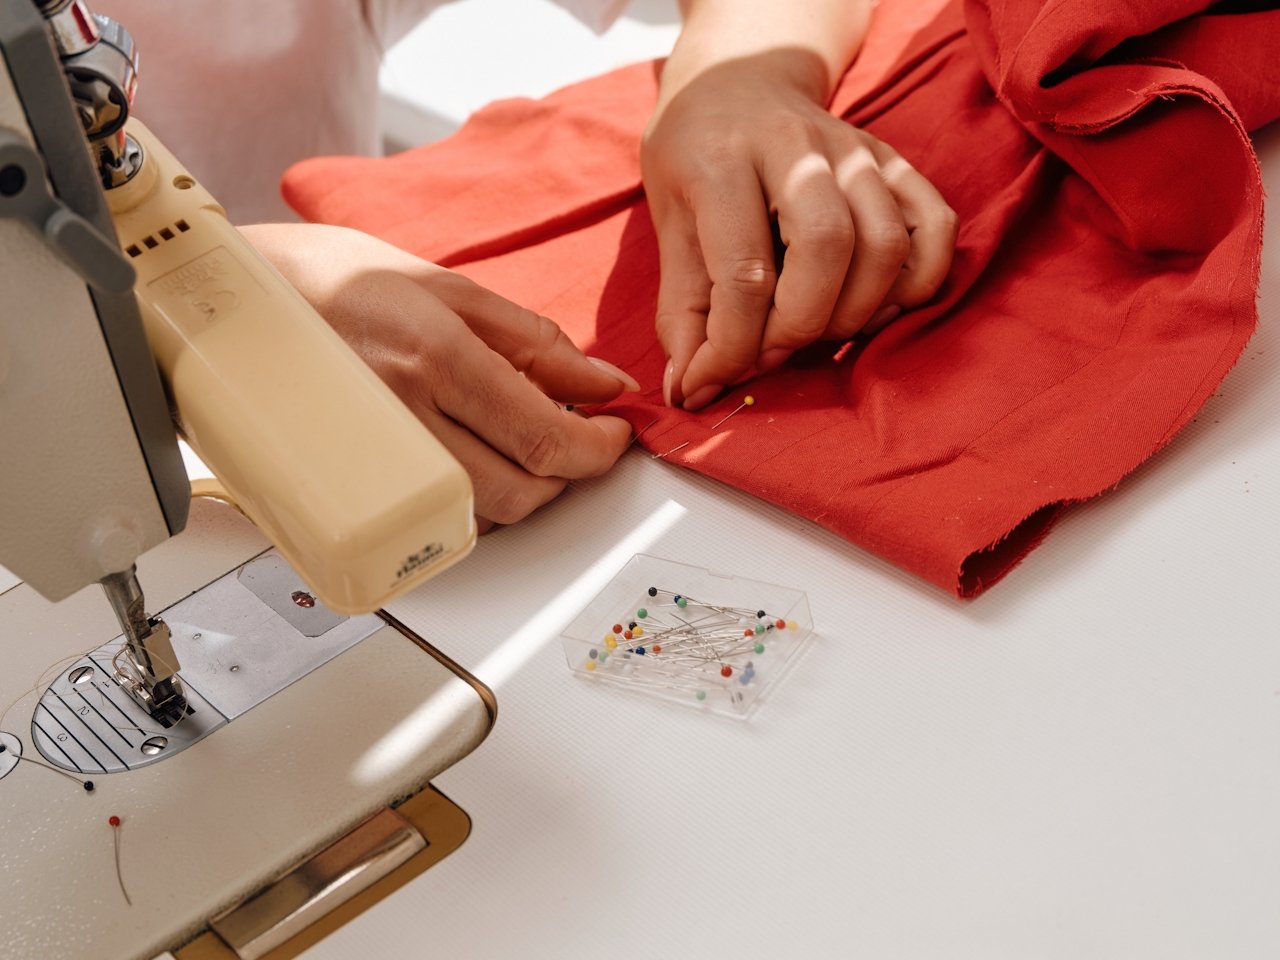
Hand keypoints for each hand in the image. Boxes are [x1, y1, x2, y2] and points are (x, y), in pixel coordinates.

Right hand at [240, 223, 637, 530]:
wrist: (237, 303)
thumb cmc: (335, 281)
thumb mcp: (449, 288)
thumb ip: (535, 343)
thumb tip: (604, 383)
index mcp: (437, 359)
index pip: (546, 439)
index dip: (599, 448)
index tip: (614, 435)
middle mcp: (404, 419)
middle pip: (519, 493)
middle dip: (564, 476)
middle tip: (572, 439)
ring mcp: (369, 464)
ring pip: (478, 519)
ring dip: (517, 490)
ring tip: (510, 440)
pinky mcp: (344, 493)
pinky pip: (429, 525)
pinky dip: (467, 504)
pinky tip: (463, 460)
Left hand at [641, 52, 957, 408]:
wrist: (736, 81)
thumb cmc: (695, 162)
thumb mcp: (668, 226)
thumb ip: (682, 312)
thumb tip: (690, 390)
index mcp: (724, 160)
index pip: (744, 271)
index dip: (730, 348)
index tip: (709, 380)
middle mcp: (798, 147)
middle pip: (828, 249)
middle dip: (799, 326)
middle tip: (770, 351)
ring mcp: (856, 151)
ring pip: (887, 244)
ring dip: (855, 312)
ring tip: (816, 329)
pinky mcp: (896, 163)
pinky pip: (935, 229)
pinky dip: (915, 284)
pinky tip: (872, 306)